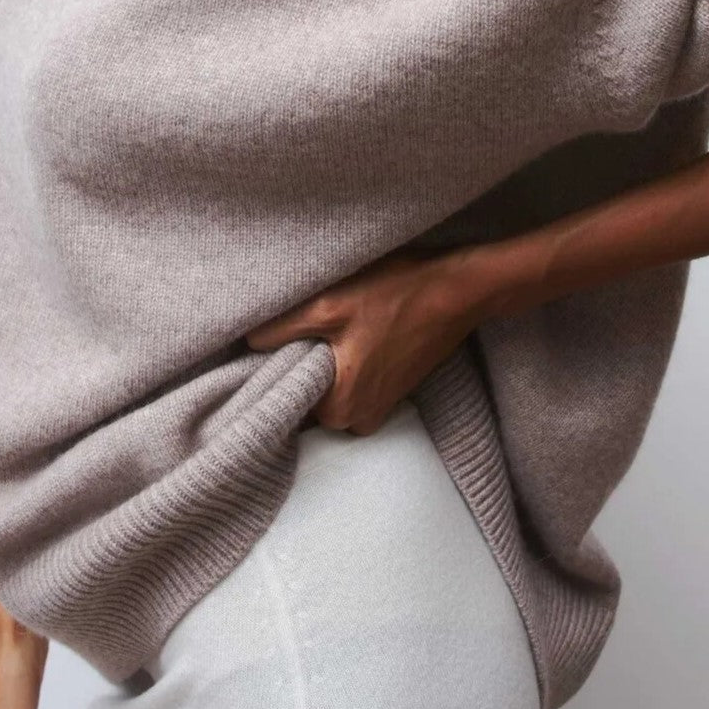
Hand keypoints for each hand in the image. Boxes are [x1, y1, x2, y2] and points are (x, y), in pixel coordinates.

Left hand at [244, 246, 483, 434]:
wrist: (460, 289)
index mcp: (341, 410)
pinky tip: (352, 331)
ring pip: (332, 390)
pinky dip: (347, 362)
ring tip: (328, 327)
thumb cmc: (397, 294)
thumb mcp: (329, 304)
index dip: (274, 371)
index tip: (273, 344)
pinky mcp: (394, 390)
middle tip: (301, 328)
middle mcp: (361, 420)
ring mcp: (381, 407)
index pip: (285, 402)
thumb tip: (248, 342)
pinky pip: (354, 384)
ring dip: (325, 363)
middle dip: (300, 367)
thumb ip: (281, 328)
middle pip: (308, 398)